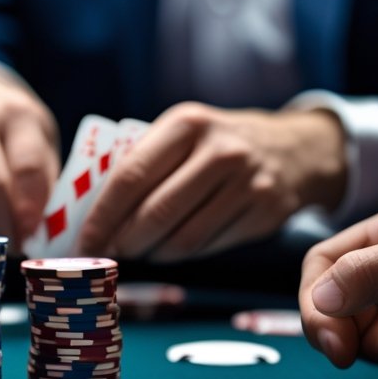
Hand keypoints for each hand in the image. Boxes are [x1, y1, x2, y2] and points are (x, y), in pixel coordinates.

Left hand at [79, 103, 346, 260]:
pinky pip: (210, 246)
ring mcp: (248, 182)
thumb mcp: (183, 133)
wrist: (294, 148)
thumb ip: (144, 161)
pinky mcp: (266, 212)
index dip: (102, 216)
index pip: (131, 176)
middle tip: (108, 253)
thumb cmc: (216, 144)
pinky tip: (171, 250)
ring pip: (183, 237)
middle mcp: (220, 150)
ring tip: (138, 253)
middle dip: (123, 241)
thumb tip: (89, 213)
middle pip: (156, 212)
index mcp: (187, 123)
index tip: (83, 241)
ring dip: (152, 253)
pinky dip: (183, 255)